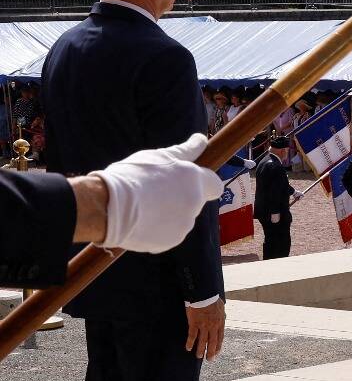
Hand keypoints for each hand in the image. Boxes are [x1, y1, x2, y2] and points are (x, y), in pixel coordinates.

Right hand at [95, 133, 224, 252]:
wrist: (108, 206)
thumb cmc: (132, 176)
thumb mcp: (158, 156)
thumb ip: (185, 150)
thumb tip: (201, 139)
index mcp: (194, 180)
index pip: (214, 184)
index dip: (203, 183)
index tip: (186, 182)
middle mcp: (195, 202)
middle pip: (193, 201)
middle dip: (178, 197)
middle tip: (152, 192)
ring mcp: (184, 224)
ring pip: (179, 218)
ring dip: (167, 213)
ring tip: (141, 206)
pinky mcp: (171, 241)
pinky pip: (167, 234)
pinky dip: (156, 229)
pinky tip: (138, 221)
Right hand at [185, 300, 225, 359]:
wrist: (204, 295)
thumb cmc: (212, 300)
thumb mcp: (222, 308)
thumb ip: (222, 315)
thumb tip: (224, 317)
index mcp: (220, 323)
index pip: (220, 338)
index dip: (218, 347)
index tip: (216, 353)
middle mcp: (213, 326)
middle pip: (212, 342)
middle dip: (210, 352)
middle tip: (209, 360)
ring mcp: (204, 326)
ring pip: (202, 341)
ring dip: (200, 350)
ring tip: (199, 357)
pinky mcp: (194, 324)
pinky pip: (192, 336)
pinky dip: (190, 343)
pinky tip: (188, 348)